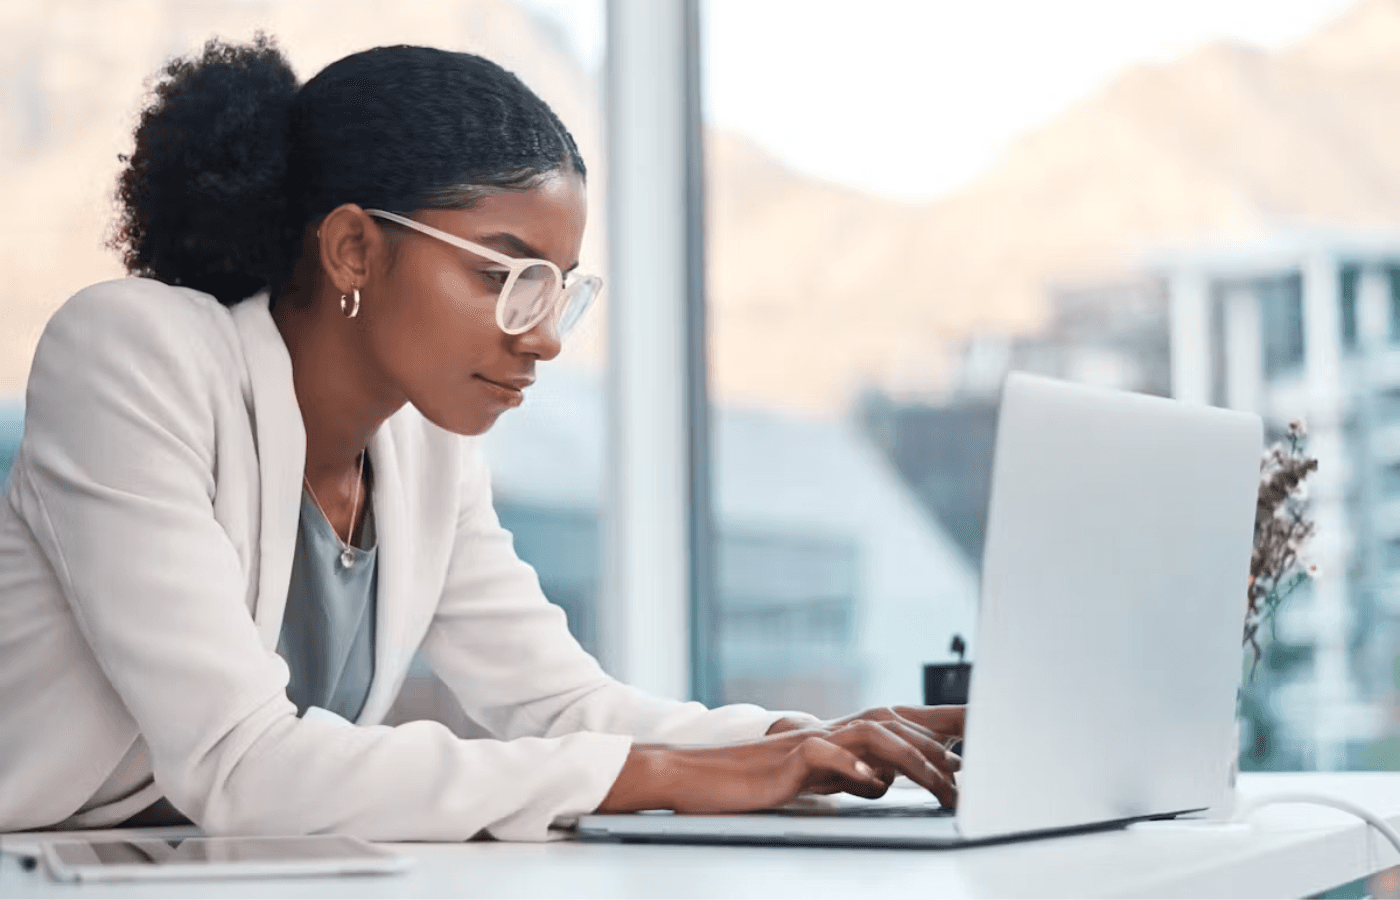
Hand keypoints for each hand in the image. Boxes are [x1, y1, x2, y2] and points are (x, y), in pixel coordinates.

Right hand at [598, 705, 963, 814]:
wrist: (701, 777)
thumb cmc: (758, 782)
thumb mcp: (817, 781)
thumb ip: (851, 774)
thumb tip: (886, 779)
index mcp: (843, 736)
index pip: (904, 721)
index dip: (946, 721)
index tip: (987, 730)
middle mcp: (833, 730)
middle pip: (900, 724)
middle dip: (944, 745)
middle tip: (977, 775)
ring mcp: (811, 740)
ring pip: (874, 735)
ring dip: (913, 761)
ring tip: (942, 787)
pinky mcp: (789, 758)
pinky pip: (826, 755)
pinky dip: (853, 767)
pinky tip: (875, 783)